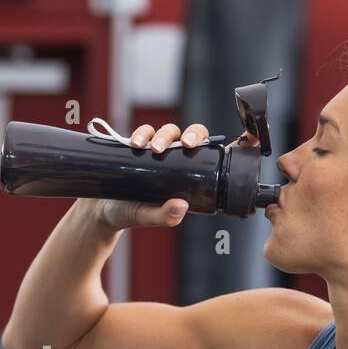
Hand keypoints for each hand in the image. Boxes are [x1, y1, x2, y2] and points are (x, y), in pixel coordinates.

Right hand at [81, 121, 254, 231]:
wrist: (98, 209)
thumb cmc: (127, 214)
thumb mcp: (145, 217)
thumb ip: (162, 216)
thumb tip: (180, 207)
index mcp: (188, 178)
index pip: (215, 157)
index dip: (233, 144)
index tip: (249, 138)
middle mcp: (176, 161)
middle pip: (193, 137)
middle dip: (193, 134)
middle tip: (187, 145)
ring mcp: (156, 151)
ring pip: (169, 131)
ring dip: (165, 135)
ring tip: (152, 149)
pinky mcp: (136, 145)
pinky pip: (144, 131)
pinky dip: (142, 133)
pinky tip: (135, 143)